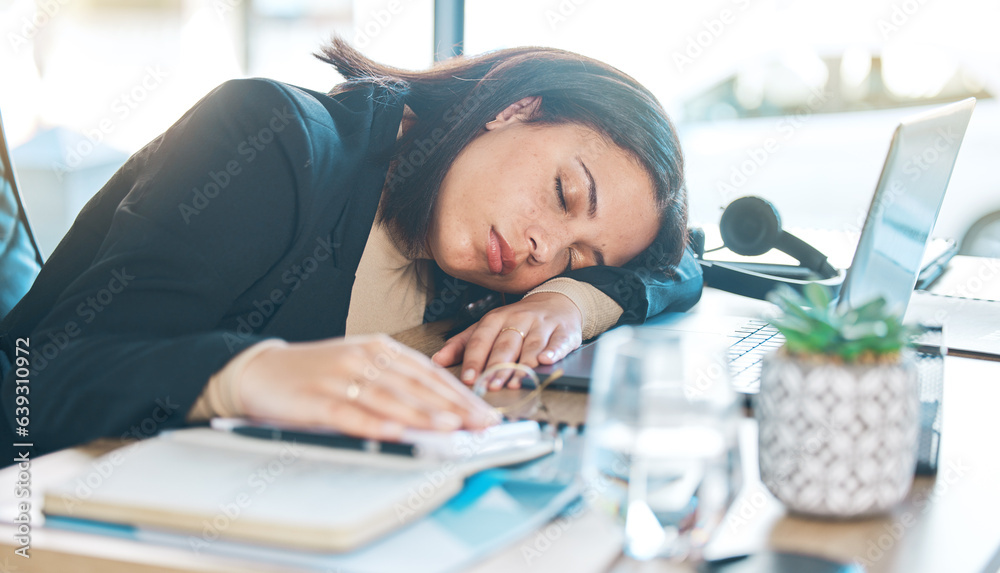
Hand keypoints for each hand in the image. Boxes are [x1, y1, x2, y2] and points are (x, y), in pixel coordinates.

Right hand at [238, 335, 496, 439]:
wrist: (260, 371)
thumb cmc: (316, 372)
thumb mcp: (360, 365)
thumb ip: (396, 381)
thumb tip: (441, 408)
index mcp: (377, 347)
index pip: (428, 372)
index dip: (459, 393)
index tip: (484, 412)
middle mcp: (363, 358)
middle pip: (416, 385)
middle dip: (453, 407)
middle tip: (480, 424)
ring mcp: (339, 378)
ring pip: (390, 399)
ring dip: (423, 414)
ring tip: (451, 427)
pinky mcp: (316, 400)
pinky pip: (350, 413)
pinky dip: (375, 424)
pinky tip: (396, 432)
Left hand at [431, 292, 582, 389]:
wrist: (555, 302)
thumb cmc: (516, 321)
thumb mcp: (488, 327)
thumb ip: (462, 344)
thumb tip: (436, 361)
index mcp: (495, 318)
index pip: (481, 340)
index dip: (474, 360)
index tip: (468, 379)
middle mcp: (518, 319)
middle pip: (505, 345)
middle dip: (498, 367)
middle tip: (491, 386)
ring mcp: (541, 325)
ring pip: (530, 346)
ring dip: (523, 366)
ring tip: (515, 383)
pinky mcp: (563, 331)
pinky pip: (558, 341)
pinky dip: (553, 351)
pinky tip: (546, 361)